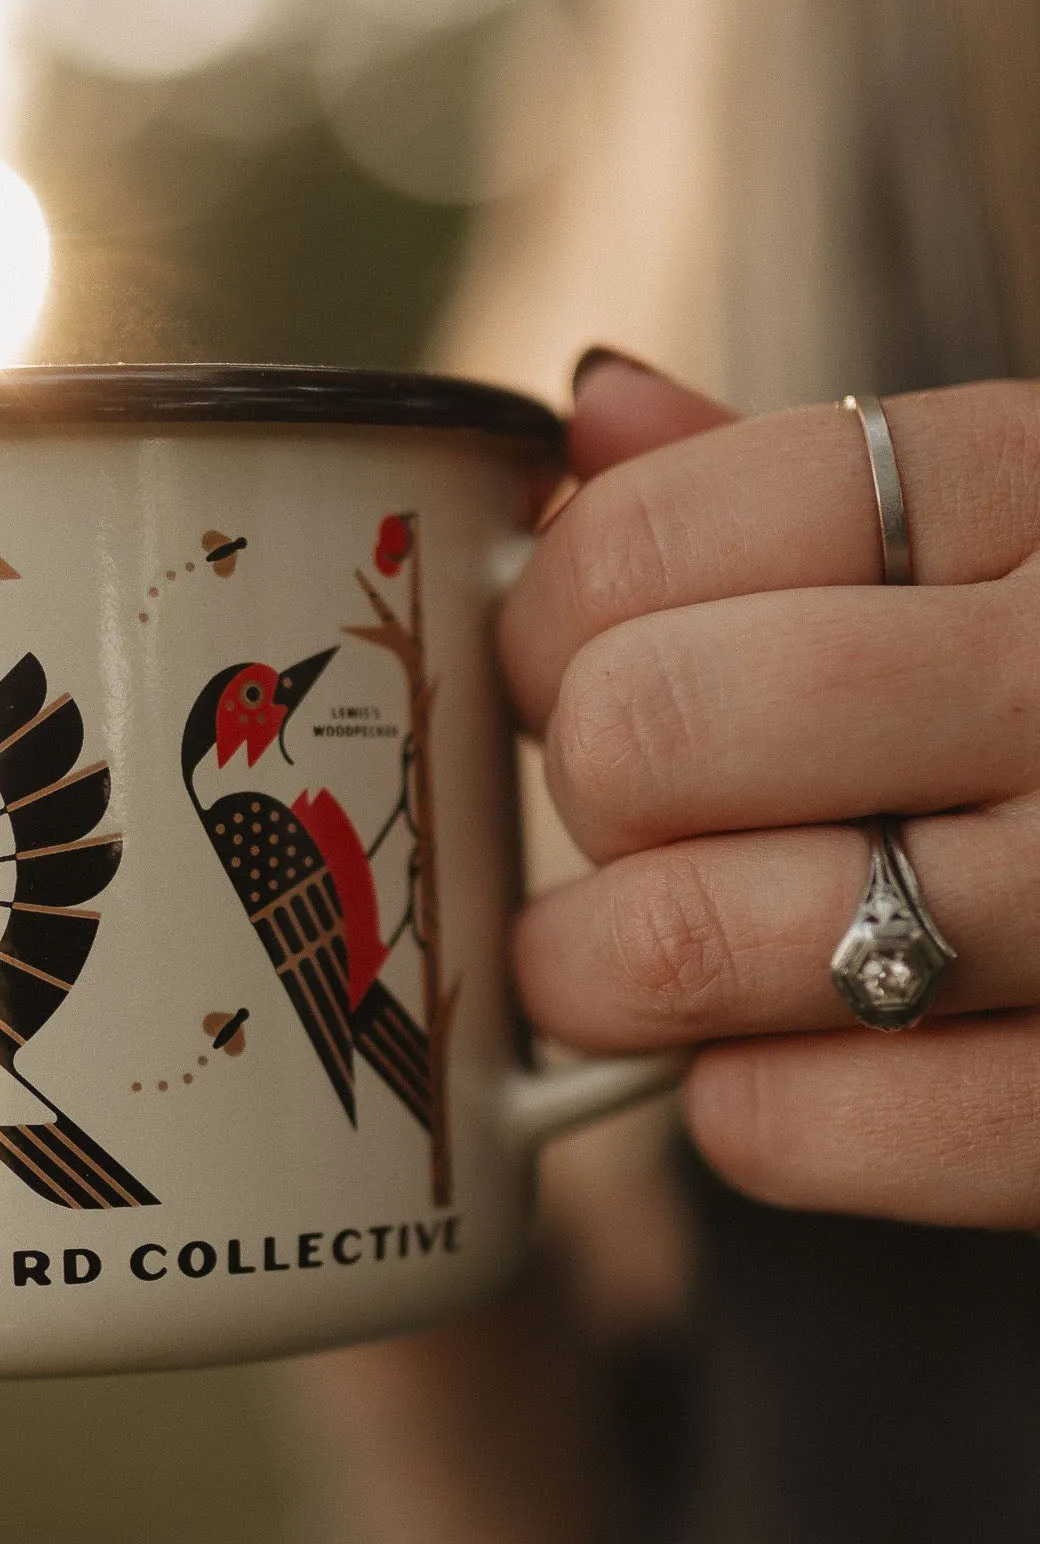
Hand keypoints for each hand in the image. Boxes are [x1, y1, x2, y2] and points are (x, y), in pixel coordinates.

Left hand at [504, 356, 1039, 1229]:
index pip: (660, 532)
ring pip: (685, 938)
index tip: (561, 665)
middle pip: (649, 727)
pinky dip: (733, 1106)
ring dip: (599, 969)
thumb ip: (804, 484)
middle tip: (621, 819)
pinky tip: (772, 1062)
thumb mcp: (1013, 530)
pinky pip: (791, 1122)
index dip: (550, 615)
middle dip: (586, 790)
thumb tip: (588, 420)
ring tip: (627, 961)